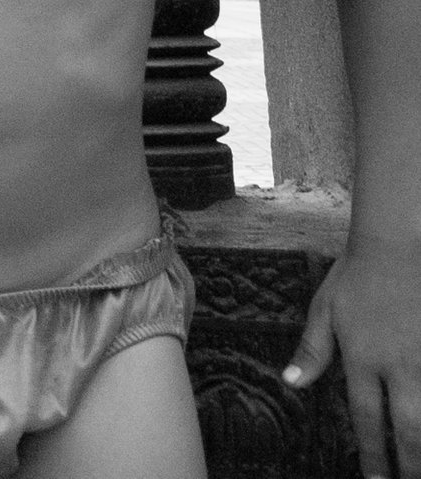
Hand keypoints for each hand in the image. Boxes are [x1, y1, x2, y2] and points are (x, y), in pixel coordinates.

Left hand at [285, 244, 420, 478]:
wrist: (399, 243)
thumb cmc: (358, 275)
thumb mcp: (326, 309)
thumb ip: (313, 349)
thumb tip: (292, 382)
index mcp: (363, 358)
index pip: (366, 418)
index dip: (372, 455)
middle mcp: (399, 365)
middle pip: (408, 428)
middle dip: (409, 462)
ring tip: (420, 465)